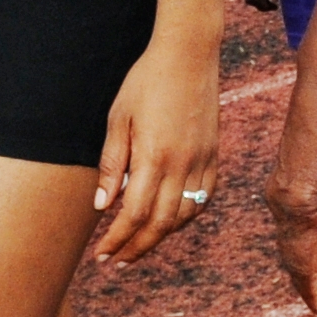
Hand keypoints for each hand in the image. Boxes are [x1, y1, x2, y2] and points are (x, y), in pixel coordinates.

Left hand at [88, 36, 219, 265]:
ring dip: (162, 237)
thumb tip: (103, 205)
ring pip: (185, 215)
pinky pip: (203, 197)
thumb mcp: (118, 119)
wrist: (188, 55)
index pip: (135, 214)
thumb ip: (112, 164)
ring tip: (139, 245)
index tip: (103, 255)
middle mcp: (182, 165)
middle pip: (161, 224)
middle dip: (137, 248)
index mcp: (154, 157)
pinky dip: (186, 217)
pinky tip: (170, 221)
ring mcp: (202, 161)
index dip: (117, 240)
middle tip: (117, 261)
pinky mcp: (214, 155)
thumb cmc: (145, 82)